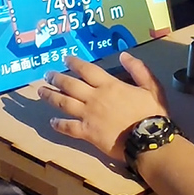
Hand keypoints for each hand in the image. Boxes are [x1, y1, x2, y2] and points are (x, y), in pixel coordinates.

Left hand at [37, 52, 167, 160]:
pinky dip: (59, 124)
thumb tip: (124, 55)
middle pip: (70, 85)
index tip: (65, 58)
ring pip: (64, 103)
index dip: (74, 62)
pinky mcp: (87, 133)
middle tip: (47, 75)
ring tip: (41, 92)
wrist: (149, 140)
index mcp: (109, 85)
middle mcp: (94, 97)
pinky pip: (68, 127)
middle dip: (56, 78)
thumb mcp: (152, 86)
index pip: (87, 70)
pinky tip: (52, 121)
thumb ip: (138, 69)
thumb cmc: (152, 113)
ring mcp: (88, 115)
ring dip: (51, 96)